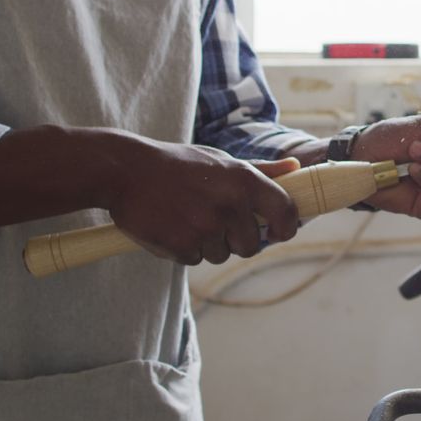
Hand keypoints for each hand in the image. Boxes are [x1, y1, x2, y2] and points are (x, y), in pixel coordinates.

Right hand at [106, 138, 300, 264]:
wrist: (124, 171)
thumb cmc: (178, 165)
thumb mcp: (221, 160)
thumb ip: (261, 170)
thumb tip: (296, 166)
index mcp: (244, 180)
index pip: (286, 213)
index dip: (287, 228)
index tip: (279, 232)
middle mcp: (230, 205)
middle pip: (251, 246)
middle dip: (236, 240)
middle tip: (214, 222)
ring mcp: (205, 228)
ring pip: (221, 255)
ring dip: (207, 245)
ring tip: (187, 218)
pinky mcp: (181, 246)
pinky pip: (194, 260)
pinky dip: (184, 249)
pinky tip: (171, 226)